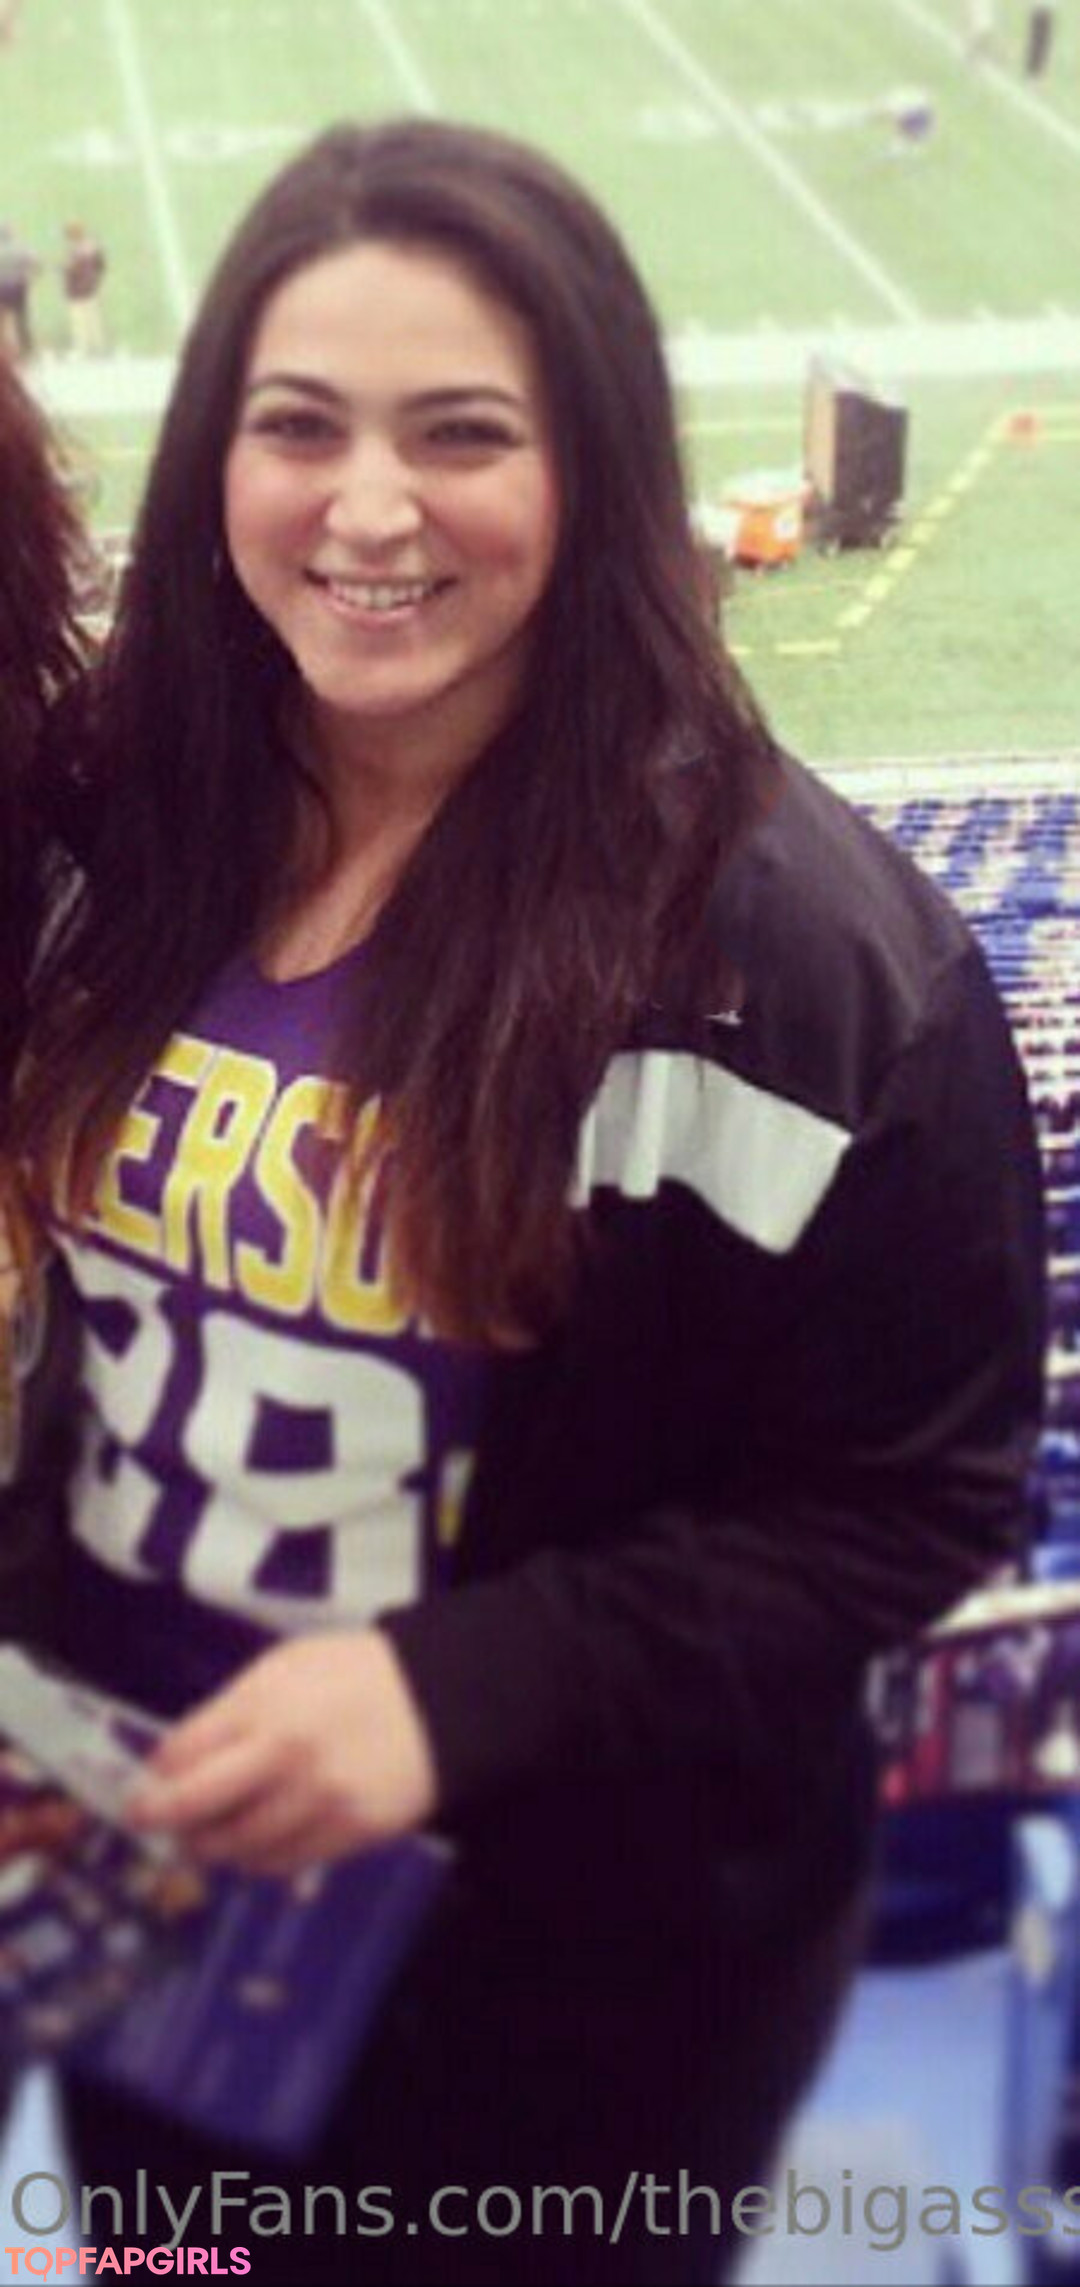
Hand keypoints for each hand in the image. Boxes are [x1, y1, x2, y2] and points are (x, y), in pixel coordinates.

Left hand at [125, 1629, 438, 1877]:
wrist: (440, 1699)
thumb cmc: (356, 1674)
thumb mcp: (287, 1665)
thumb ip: (234, 1708)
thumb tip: (183, 1757)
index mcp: (264, 1705)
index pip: (182, 1753)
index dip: (157, 1773)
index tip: (149, 1782)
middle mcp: (284, 1757)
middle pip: (194, 1806)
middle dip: (160, 1819)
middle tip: (150, 1822)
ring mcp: (317, 1801)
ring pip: (236, 1845)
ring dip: (208, 1846)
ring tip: (202, 1839)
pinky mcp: (348, 1834)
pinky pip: (282, 1863)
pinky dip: (257, 1860)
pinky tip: (252, 1848)